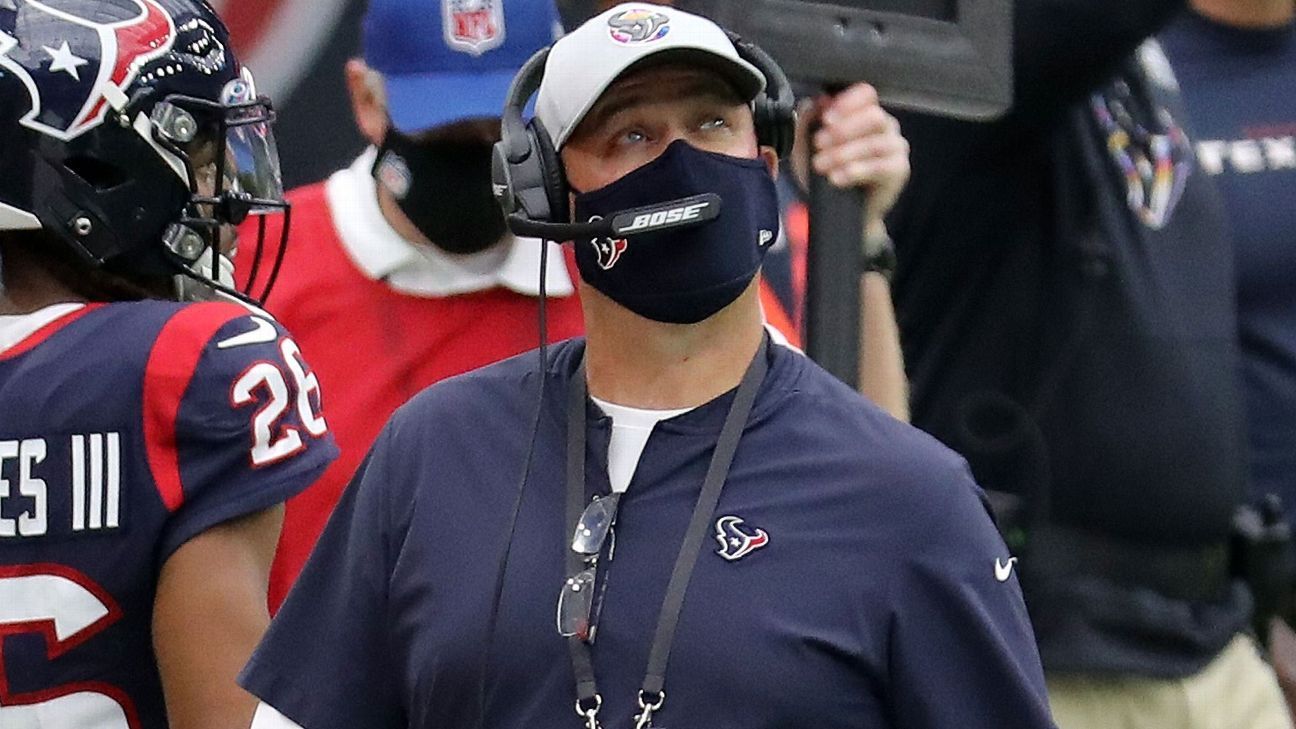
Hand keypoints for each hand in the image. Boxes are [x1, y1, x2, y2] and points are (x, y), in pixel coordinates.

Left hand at [809, 83, 909, 226]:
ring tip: (821, 166)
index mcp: (866, 112)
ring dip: (842, 153)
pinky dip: (855, 171)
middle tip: (819, 144)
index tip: (826, 118)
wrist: (839, 210)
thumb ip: (808, 121)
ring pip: (874, 142)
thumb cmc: (827, 173)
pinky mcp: (900, 169)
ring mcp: (896, 146)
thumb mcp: (807, 147)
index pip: (866, 94)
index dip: (847, 102)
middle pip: (873, 115)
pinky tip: (837, 178)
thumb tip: (816, 101)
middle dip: (842, 130)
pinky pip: (880, 166)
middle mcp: (886, 125)